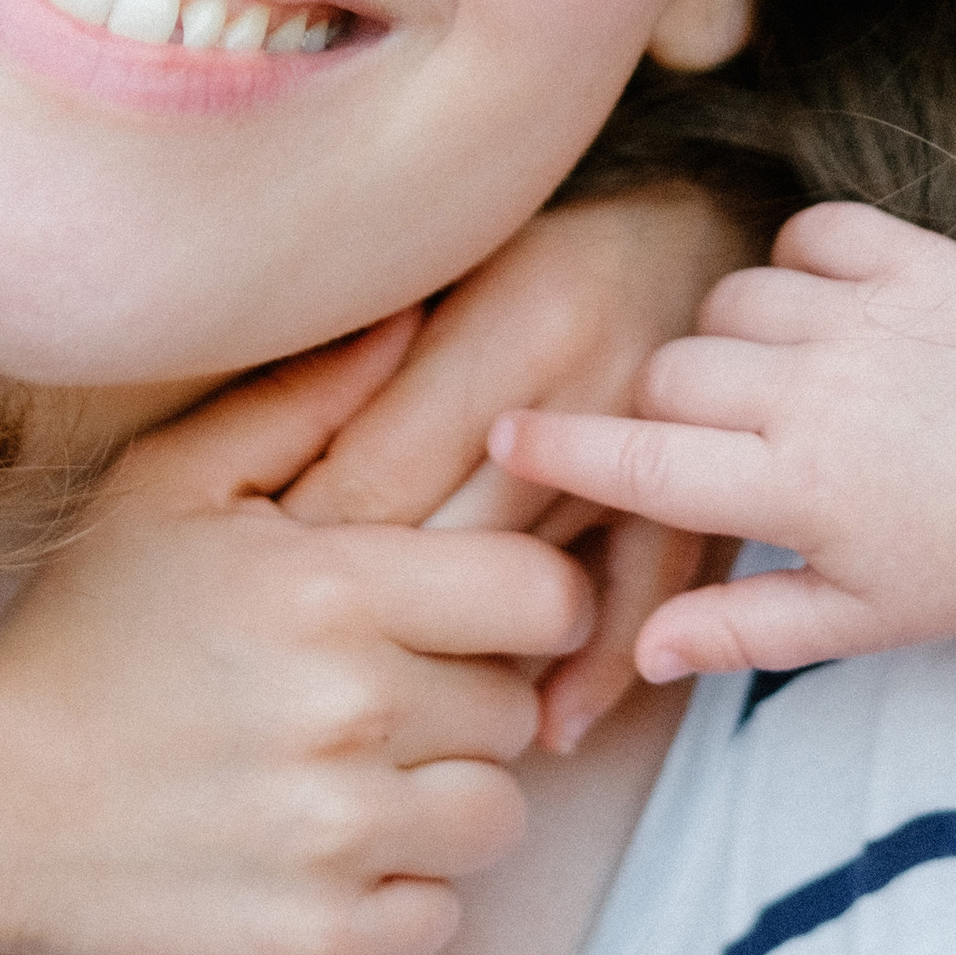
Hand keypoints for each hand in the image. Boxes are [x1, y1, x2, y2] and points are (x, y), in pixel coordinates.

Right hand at [0, 317, 590, 954]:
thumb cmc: (86, 624)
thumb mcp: (174, 481)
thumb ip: (308, 399)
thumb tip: (415, 317)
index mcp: (333, 589)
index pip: (543, 594)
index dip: (527, 594)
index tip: (478, 603)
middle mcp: (355, 716)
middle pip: (517, 705)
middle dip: (468, 689)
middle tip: (385, 683)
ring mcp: (340, 840)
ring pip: (496, 815)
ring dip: (445, 791)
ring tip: (358, 765)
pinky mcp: (321, 943)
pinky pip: (441, 913)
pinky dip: (401, 885)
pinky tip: (326, 842)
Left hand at [279, 189, 751, 744]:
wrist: (704, 227)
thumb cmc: (540, 245)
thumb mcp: (452, 262)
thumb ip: (373, 354)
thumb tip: (269, 480)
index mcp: (518, 319)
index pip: (381, 471)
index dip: (305, 538)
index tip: (249, 582)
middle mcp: (592, 391)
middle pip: (453, 542)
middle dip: (372, 606)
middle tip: (294, 658)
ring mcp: (657, 459)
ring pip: (537, 590)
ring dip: (464, 650)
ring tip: (386, 704)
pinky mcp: (706, 507)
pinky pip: (643, 614)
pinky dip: (594, 676)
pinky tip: (546, 727)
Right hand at [487, 200, 955, 688]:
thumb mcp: (859, 621)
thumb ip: (741, 633)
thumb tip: (637, 654)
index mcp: (798, 487)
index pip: (645, 464)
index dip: (562, 448)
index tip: (505, 434)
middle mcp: (820, 394)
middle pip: (673, 371)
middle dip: (668, 402)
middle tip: (716, 435)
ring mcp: (866, 318)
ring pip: (732, 297)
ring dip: (734, 334)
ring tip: (781, 377)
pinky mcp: (914, 261)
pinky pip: (810, 231)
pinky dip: (802, 259)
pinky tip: (826, 308)